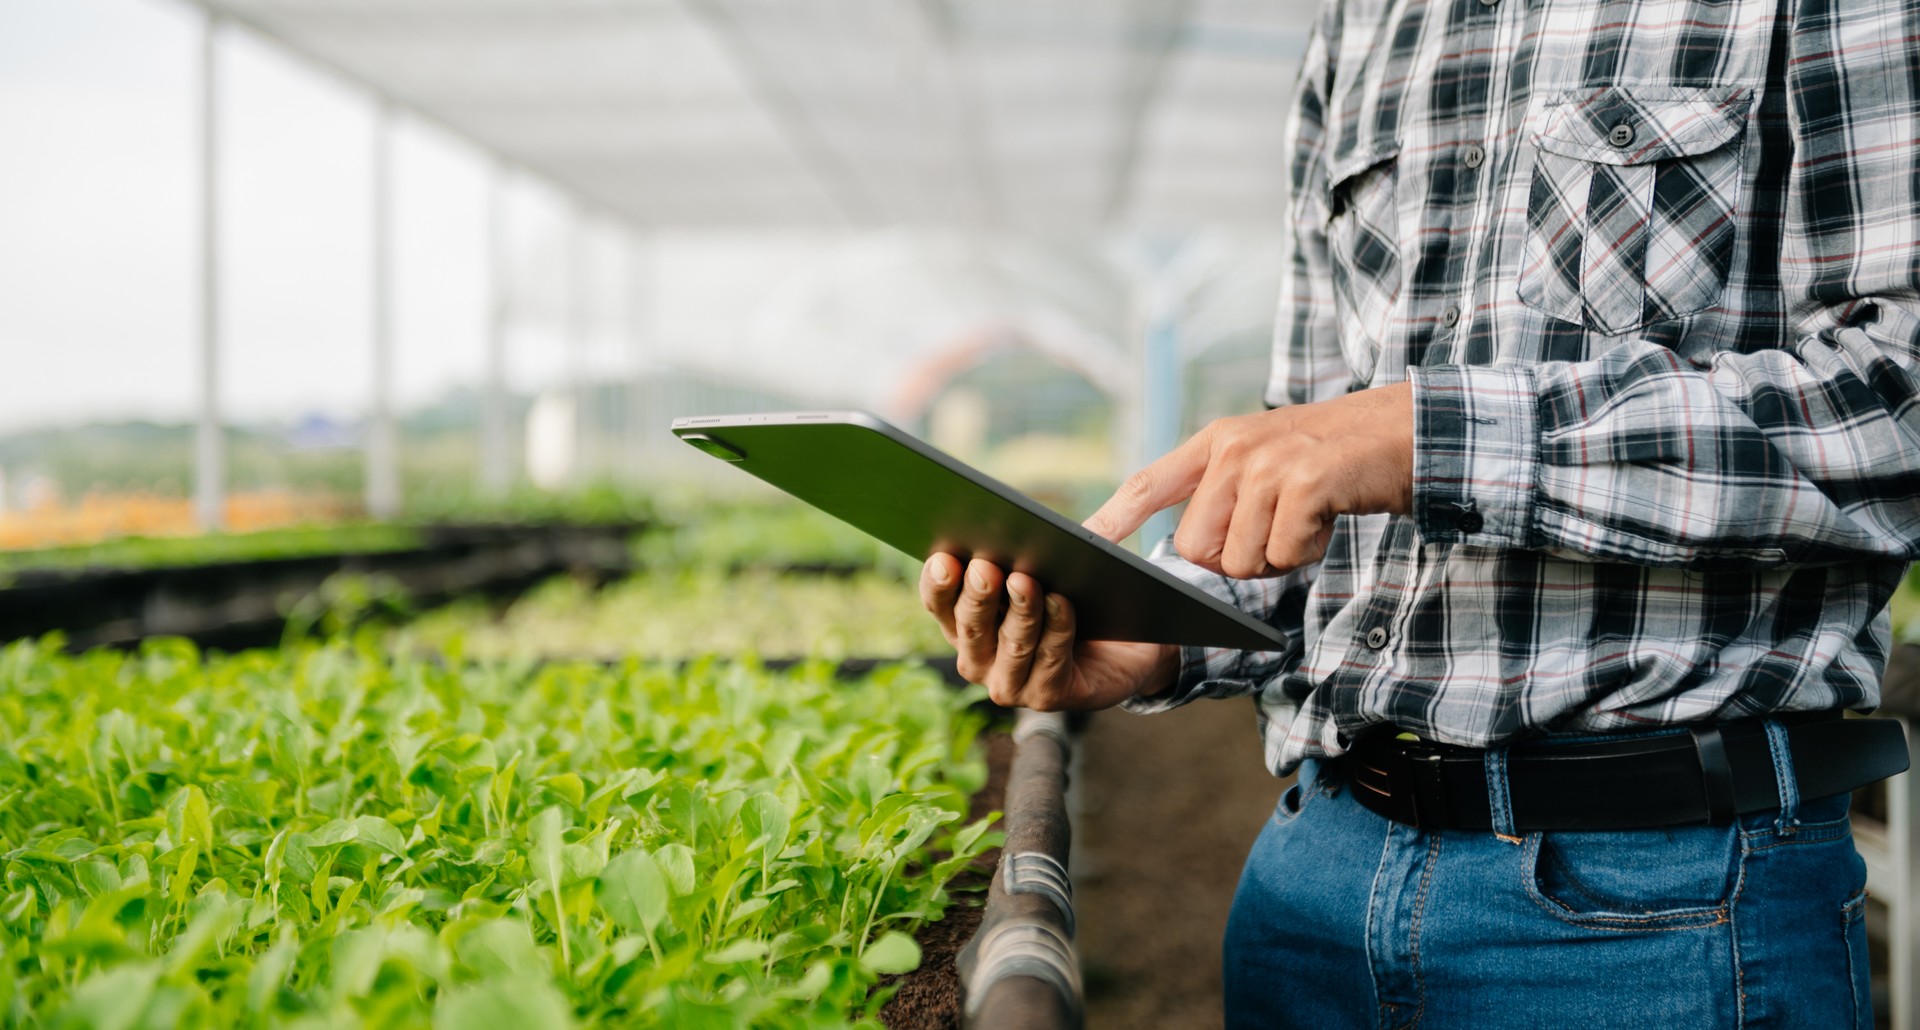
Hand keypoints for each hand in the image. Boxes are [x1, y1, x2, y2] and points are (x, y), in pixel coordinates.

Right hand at [919, 552, 1177, 710]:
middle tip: (985, 567)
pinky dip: (1057, 628)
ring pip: (1011, 644)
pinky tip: (1062, 603)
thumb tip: (1068, 504)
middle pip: (971, 625)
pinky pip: (1050, 659)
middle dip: (978, 595)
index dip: (938, 582)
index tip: (944, 557)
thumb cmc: (1078, 600)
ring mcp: (1009, 683)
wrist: (1125, 650)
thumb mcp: (1055, 566)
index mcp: (964, 622)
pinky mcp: (1046, 696)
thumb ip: (1046, 545)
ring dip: (1019, 611)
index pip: (938, 602)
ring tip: (1025, 580)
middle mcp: (978, 659)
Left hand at [1085, 382, 1414, 576]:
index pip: (1148, 483)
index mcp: (1216, 443)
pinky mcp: (1304, 483)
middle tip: (1275, 529)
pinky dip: (1307, 551)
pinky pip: (1282, 554)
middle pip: (1196, 547)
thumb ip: (1221, 493)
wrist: (1402, 433)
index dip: (1112, 517)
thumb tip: (1187, 551)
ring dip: (1276, 556)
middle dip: (1236, 558)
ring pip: (1239, 559)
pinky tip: (1325, 519)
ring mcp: (1268, 464)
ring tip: (1303, 519)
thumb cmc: (1331, 461)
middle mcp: (1233, 449)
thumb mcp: (1265, 461)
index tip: (1081, 543)